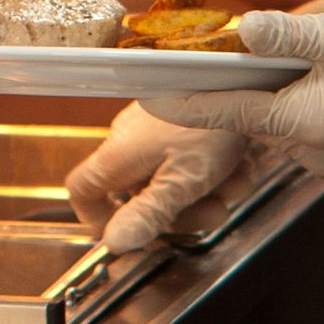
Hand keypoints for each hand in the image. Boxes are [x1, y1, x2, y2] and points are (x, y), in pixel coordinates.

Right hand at [62, 103, 249, 254]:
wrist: (242, 81)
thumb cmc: (208, 124)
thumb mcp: (181, 181)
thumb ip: (147, 214)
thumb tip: (113, 242)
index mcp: (118, 155)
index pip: (82, 190)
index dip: (98, 220)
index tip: (128, 237)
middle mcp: (129, 142)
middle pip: (137, 196)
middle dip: (178, 214)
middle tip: (210, 213)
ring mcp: (153, 133)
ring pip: (169, 183)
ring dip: (206, 194)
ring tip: (232, 184)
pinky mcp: (179, 126)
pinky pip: (188, 163)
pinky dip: (215, 172)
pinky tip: (237, 167)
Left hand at [141, 6, 323, 187]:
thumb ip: (285, 34)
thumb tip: (243, 30)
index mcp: (303, 123)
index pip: (226, 111)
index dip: (184, 102)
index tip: (146, 95)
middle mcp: (312, 154)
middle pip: (252, 120)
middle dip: (243, 93)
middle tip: (245, 60)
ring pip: (279, 132)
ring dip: (278, 105)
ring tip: (305, 73)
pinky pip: (305, 141)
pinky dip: (301, 118)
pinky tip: (322, 93)